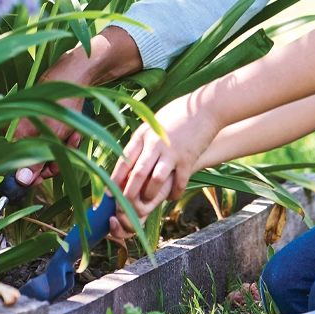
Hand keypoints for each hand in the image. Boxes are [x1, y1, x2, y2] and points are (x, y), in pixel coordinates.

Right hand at [12, 26, 142, 186]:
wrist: (79, 74)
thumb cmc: (62, 101)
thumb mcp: (51, 135)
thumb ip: (35, 159)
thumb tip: (19, 181)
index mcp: (14, 132)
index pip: (11, 164)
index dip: (27, 174)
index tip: (42, 178)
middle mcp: (21, 128)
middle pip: (32, 159)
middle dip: (52, 160)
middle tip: (66, 155)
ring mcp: (36, 123)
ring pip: (48, 149)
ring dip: (64, 148)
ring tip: (74, 137)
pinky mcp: (50, 119)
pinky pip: (57, 138)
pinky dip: (67, 138)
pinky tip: (76, 132)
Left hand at [108, 94, 219, 237]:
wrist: (206, 106)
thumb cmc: (178, 113)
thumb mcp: (154, 123)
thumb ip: (143, 140)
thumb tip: (129, 160)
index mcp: (144, 134)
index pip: (124, 160)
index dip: (114, 179)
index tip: (108, 194)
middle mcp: (155, 143)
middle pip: (137, 173)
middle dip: (128, 194)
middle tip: (124, 207)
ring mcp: (172, 151)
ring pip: (155, 181)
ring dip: (150, 195)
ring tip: (149, 201)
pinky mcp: (188, 158)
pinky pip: (179, 182)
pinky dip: (174, 193)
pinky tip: (172, 196)